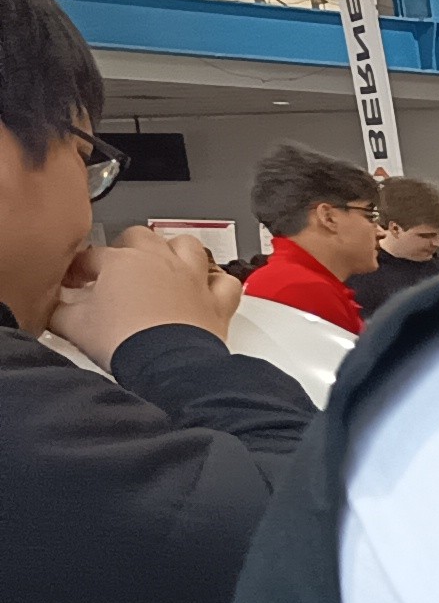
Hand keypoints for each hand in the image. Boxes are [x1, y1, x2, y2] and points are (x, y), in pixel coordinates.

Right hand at [48, 225, 241, 361]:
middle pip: (140, 236)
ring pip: (187, 245)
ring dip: (174, 251)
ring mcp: (191, 279)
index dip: (79, 269)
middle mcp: (160, 262)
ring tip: (162, 264)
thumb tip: (50, 309)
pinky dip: (218, 282)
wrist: (167, 366)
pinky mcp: (216, 302)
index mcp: (121, 262)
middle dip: (125, 248)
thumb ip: (57, 311)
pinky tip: (207, 287)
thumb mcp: (74, 325)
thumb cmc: (126, 342)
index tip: (74, 282)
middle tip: (116, 267)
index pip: (91, 256)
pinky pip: (225, 282)